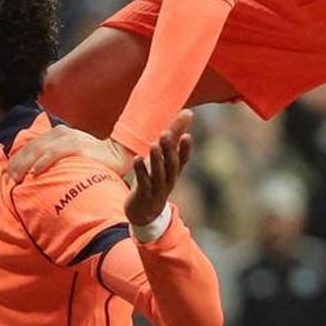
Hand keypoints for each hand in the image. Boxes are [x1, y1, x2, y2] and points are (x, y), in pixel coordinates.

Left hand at [6, 126, 133, 181]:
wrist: (118, 154)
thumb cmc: (93, 158)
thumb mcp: (71, 154)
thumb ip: (56, 157)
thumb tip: (37, 173)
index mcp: (57, 134)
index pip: (31, 145)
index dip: (17, 159)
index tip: (9, 173)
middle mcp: (60, 133)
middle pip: (31, 147)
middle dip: (18, 163)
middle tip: (10, 178)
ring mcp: (69, 138)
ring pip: (39, 149)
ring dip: (25, 164)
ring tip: (17, 178)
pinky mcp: (77, 146)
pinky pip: (55, 153)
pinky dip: (43, 162)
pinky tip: (35, 172)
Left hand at [124, 111, 193, 226]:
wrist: (145, 212)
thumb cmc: (156, 180)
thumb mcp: (165, 159)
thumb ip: (175, 136)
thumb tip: (188, 112)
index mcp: (173, 172)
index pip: (183, 160)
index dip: (185, 149)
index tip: (187, 136)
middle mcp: (168, 180)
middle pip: (171, 165)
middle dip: (169, 150)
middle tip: (165, 133)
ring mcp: (156, 189)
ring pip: (158, 174)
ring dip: (156, 159)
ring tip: (153, 144)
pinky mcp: (143, 195)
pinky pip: (143, 183)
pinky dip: (141, 171)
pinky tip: (137, 158)